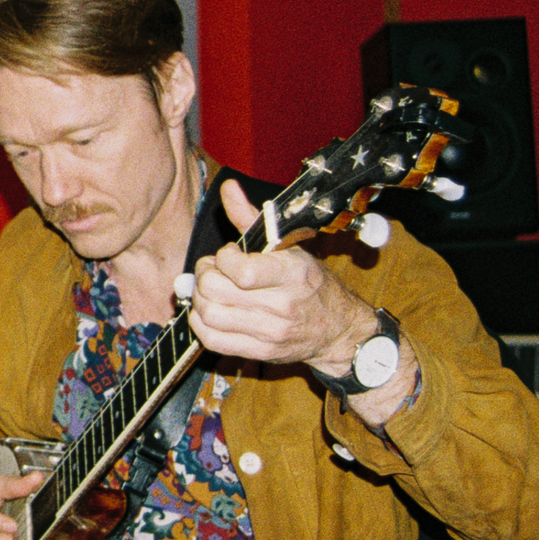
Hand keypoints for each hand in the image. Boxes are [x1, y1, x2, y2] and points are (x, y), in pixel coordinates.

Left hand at [189, 179, 376, 372]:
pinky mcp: (260, 352)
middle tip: (213, 271)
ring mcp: (270, 332)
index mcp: (291, 274)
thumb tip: (227, 186)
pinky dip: (200, 324)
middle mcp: (281, 306)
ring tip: (211, 290)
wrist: (338, 329)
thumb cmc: (310, 283)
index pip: (240, 271)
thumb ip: (251, 218)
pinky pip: (212, 341)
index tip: (229, 254)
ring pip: (209, 316)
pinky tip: (209, 311)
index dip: (222, 258)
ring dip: (200, 299)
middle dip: (204, 275)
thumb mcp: (288, 247)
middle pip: (215, 292)